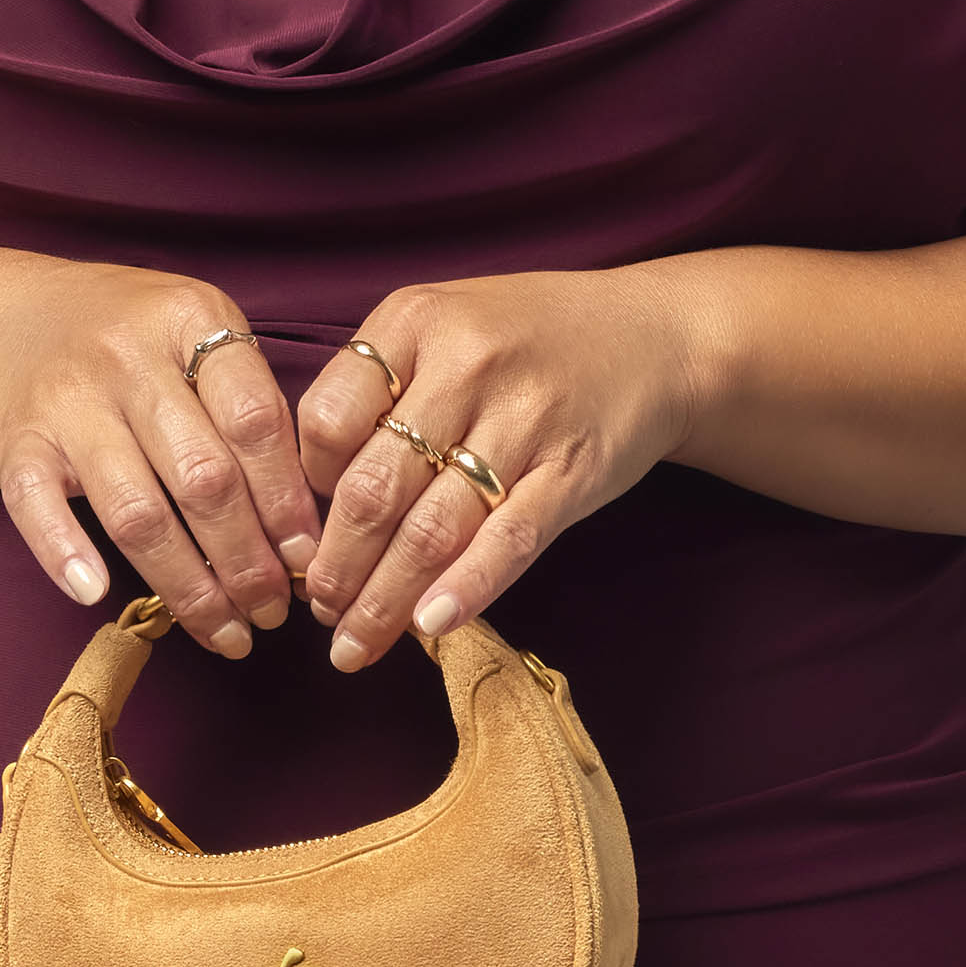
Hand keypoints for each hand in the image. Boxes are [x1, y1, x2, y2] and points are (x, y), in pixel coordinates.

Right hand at [0, 247, 322, 656]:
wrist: (10, 315)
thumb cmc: (133, 339)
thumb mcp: (201, 335)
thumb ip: (251, 407)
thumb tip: (306, 524)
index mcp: (190, 321)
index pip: (255, 421)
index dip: (287, 501)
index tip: (307, 560)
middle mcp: (126, 358)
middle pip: (203, 479)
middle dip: (247, 561)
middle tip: (273, 612)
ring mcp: (65, 402)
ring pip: (136, 512)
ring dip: (188, 586)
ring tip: (227, 632)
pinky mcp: (15, 443)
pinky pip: (38, 508)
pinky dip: (66, 556)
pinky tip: (100, 597)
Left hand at [296, 267, 706, 669]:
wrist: (656, 337)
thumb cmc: (526, 341)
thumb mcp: (441, 327)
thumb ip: (379, 393)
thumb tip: (316, 504)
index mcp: (414, 322)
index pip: (327, 422)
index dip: (309, 492)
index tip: (311, 531)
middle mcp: (465, 366)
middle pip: (374, 489)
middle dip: (337, 567)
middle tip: (320, 612)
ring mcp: (524, 420)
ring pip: (433, 528)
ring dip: (384, 600)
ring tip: (354, 645)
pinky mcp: (572, 472)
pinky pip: (509, 541)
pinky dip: (466, 589)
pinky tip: (430, 627)